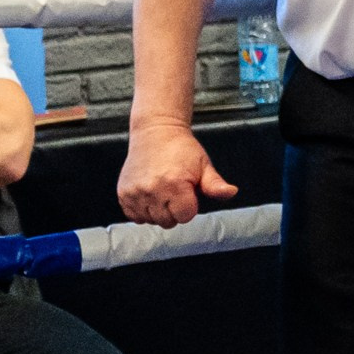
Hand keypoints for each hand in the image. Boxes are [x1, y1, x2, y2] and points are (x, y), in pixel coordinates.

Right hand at [118, 120, 236, 227]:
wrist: (155, 132)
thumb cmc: (182, 149)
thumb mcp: (204, 165)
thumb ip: (215, 185)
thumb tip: (231, 192)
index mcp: (175, 184)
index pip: (185, 216)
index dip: (190, 207)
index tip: (188, 192)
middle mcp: (152, 190)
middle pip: (167, 222)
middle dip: (174, 210)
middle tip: (175, 191)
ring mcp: (135, 192)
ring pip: (151, 220)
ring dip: (158, 211)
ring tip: (162, 191)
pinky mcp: (123, 192)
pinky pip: (134, 216)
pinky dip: (142, 210)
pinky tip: (150, 195)